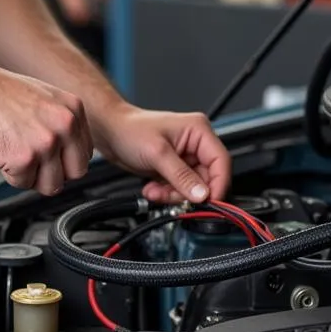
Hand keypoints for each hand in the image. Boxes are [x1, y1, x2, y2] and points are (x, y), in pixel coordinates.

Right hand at [0, 61, 92, 195]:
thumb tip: (70, 153)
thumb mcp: (46, 99)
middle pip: (76, 173)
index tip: (50, 157)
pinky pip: (23, 184)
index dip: (65, 160)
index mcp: (73, 110)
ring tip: (15, 154)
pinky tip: (2, 153)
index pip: (85, 153)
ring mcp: (46, 143)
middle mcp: (65, 125)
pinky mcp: (24, 158)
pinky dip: (9, 175)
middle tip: (34, 162)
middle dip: (54, 173)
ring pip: (52, 185)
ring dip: (31, 177)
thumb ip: (63, 124)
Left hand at [92, 103, 231, 204]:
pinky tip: (152, 188)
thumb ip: (181, 176)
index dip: (218, 184)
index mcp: (199, 131)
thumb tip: (201, 194)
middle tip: (172, 197)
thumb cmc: (130, 129)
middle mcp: (195, 144)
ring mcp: (184, 157)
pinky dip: (166, 193)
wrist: (109, 131)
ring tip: (156, 191)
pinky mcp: (173, 168)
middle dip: (187, 192)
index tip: (210, 202)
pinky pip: (179, 188)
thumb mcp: (157, 154)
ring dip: (173, 194)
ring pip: (192, 187)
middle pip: (207, 178)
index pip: (221, 162)